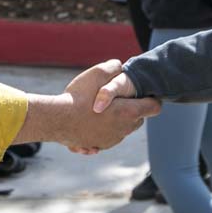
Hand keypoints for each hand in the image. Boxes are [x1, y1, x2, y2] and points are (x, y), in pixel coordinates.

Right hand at [14, 61, 158, 154]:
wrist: (56, 120)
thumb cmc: (78, 96)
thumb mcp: (97, 73)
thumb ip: (113, 67)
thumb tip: (119, 66)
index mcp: (128, 112)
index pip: (154, 107)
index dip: (151, 98)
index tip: (141, 92)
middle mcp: (124, 130)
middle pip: (138, 119)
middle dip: (132, 108)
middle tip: (117, 98)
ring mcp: (111, 140)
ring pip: (122, 129)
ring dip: (116, 120)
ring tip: (100, 108)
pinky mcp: (98, 146)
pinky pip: (107, 137)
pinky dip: (102, 130)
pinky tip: (90, 121)